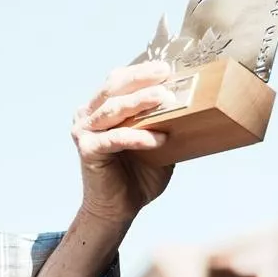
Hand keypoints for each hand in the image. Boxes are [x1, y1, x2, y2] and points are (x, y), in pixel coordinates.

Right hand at [71, 60, 179, 223]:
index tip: (166, 67)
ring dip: (140, 102)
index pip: (119, 80)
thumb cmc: (137, 174)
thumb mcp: (154, 140)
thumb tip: (193, 101)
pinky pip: (116, 138)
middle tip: (165, 74)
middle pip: (114, 88)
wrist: (118, 208)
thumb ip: (163, 121)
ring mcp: (84, 132)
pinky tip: (159, 138)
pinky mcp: (88, 150)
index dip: (141, 71)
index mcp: (100, 108)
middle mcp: (88, 115)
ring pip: (114, 109)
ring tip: (165, 99)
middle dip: (141, 78)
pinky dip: (138, 136)